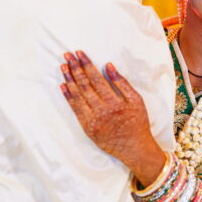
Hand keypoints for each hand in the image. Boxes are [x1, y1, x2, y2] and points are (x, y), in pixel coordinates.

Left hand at [60, 50, 164, 184]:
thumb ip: (122, 83)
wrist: (134, 147)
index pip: (96, 79)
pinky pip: (75, 110)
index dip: (87, 65)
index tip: (79, 54)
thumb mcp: (137, 100)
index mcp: (114, 102)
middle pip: (84, 85)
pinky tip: (64, 86)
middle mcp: (101, 110)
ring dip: (69, 80)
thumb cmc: (138, 123)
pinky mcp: (87, 128)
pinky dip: (69, 97)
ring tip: (63, 67)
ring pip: (78, 96)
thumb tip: (109, 67)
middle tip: (67, 56)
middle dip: (75, 68)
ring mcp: (93, 120)